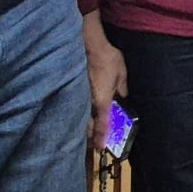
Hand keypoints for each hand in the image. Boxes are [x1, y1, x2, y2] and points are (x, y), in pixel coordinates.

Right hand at [82, 10, 127, 150]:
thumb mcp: (121, 73)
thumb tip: (122, 98)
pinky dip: (75, 113)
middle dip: (90, 136)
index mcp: (102, 101)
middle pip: (86, 126)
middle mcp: (88, 102)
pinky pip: (73, 107)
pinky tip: (76, 114)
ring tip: (85, 132)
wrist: (87, 44)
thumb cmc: (106, 58)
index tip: (101, 148)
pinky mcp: (71, 90)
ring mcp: (78, 96)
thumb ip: (121, 88)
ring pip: (78, 118)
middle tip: (93, 142)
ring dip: (82, 126)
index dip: (101, 137)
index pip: (102, 124)